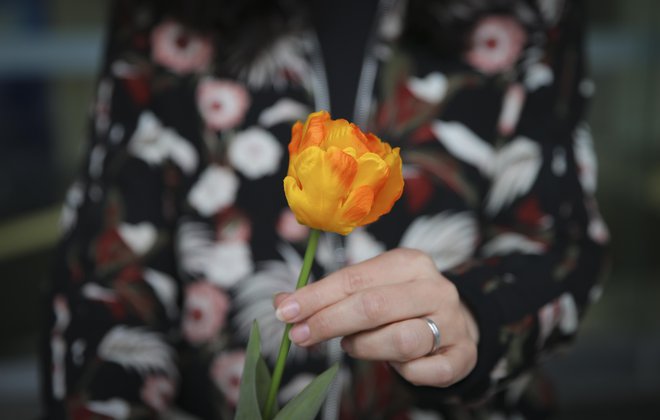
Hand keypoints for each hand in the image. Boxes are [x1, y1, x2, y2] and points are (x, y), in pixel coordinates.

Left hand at [274, 248, 478, 387]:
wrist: (458, 322)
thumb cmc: (401, 304)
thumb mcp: (368, 289)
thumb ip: (330, 294)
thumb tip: (282, 301)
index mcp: (410, 262)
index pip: (354, 277)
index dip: (316, 297)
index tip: (285, 311)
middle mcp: (436, 288)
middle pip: (373, 306)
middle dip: (329, 322)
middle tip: (300, 336)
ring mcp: (454, 322)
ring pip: (400, 341)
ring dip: (365, 348)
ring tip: (352, 345)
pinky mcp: (464, 355)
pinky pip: (425, 372)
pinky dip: (403, 373)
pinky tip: (396, 364)